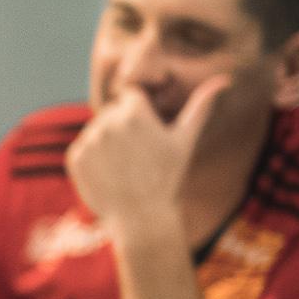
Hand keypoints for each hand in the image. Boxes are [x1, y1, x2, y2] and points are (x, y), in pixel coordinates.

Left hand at [66, 76, 227, 230]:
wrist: (140, 218)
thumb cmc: (167, 178)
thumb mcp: (185, 141)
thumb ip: (200, 107)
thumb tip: (224, 79)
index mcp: (133, 112)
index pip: (131, 96)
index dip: (140, 112)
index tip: (146, 132)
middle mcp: (107, 122)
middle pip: (112, 113)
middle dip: (123, 127)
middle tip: (137, 155)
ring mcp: (88, 140)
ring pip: (97, 130)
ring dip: (107, 142)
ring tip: (125, 166)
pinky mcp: (74, 158)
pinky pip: (83, 149)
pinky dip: (93, 158)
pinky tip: (109, 174)